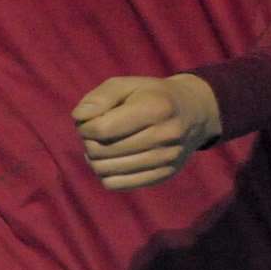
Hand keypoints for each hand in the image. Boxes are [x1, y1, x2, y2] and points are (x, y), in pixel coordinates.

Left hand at [71, 74, 221, 190]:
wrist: (192, 113)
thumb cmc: (150, 95)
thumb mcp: (126, 84)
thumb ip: (100, 97)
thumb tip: (78, 118)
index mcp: (155, 108)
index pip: (103, 129)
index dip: (85, 127)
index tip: (85, 121)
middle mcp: (165, 136)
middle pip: (103, 151)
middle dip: (88, 142)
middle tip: (92, 133)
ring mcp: (167, 159)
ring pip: (107, 171)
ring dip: (94, 159)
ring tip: (100, 145)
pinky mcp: (163, 175)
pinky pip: (118, 185)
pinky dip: (106, 174)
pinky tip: (110, 160)